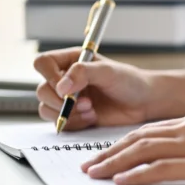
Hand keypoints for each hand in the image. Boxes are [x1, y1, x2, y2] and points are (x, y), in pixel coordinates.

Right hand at [34, 48, 157, 130]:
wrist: (143, 103)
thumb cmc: (129, 82)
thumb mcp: (108, 72)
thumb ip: (83, 73)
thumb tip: (61, 86)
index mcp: (70, 61)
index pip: (43, 63)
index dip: (49, 76)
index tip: (65, 87)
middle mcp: (65, 79)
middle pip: (42, 90)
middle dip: (61, 101)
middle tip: (85, 102)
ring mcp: (67, 99)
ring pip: (46, 109)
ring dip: (67, 113)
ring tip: (91, 110)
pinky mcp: (72, 116)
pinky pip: (59, 123)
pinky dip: (75, 123)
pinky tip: (93, 117)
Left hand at [81, 113, 184, 184]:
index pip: (149, 131)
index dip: (124, 143)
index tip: (108, 153)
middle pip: (138, 139)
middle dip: (109, 152)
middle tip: (90, 165)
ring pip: (142, 151)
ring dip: (114, 163)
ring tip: (95, 173)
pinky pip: (160, 168)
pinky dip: (137, 174)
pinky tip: (122, 180)